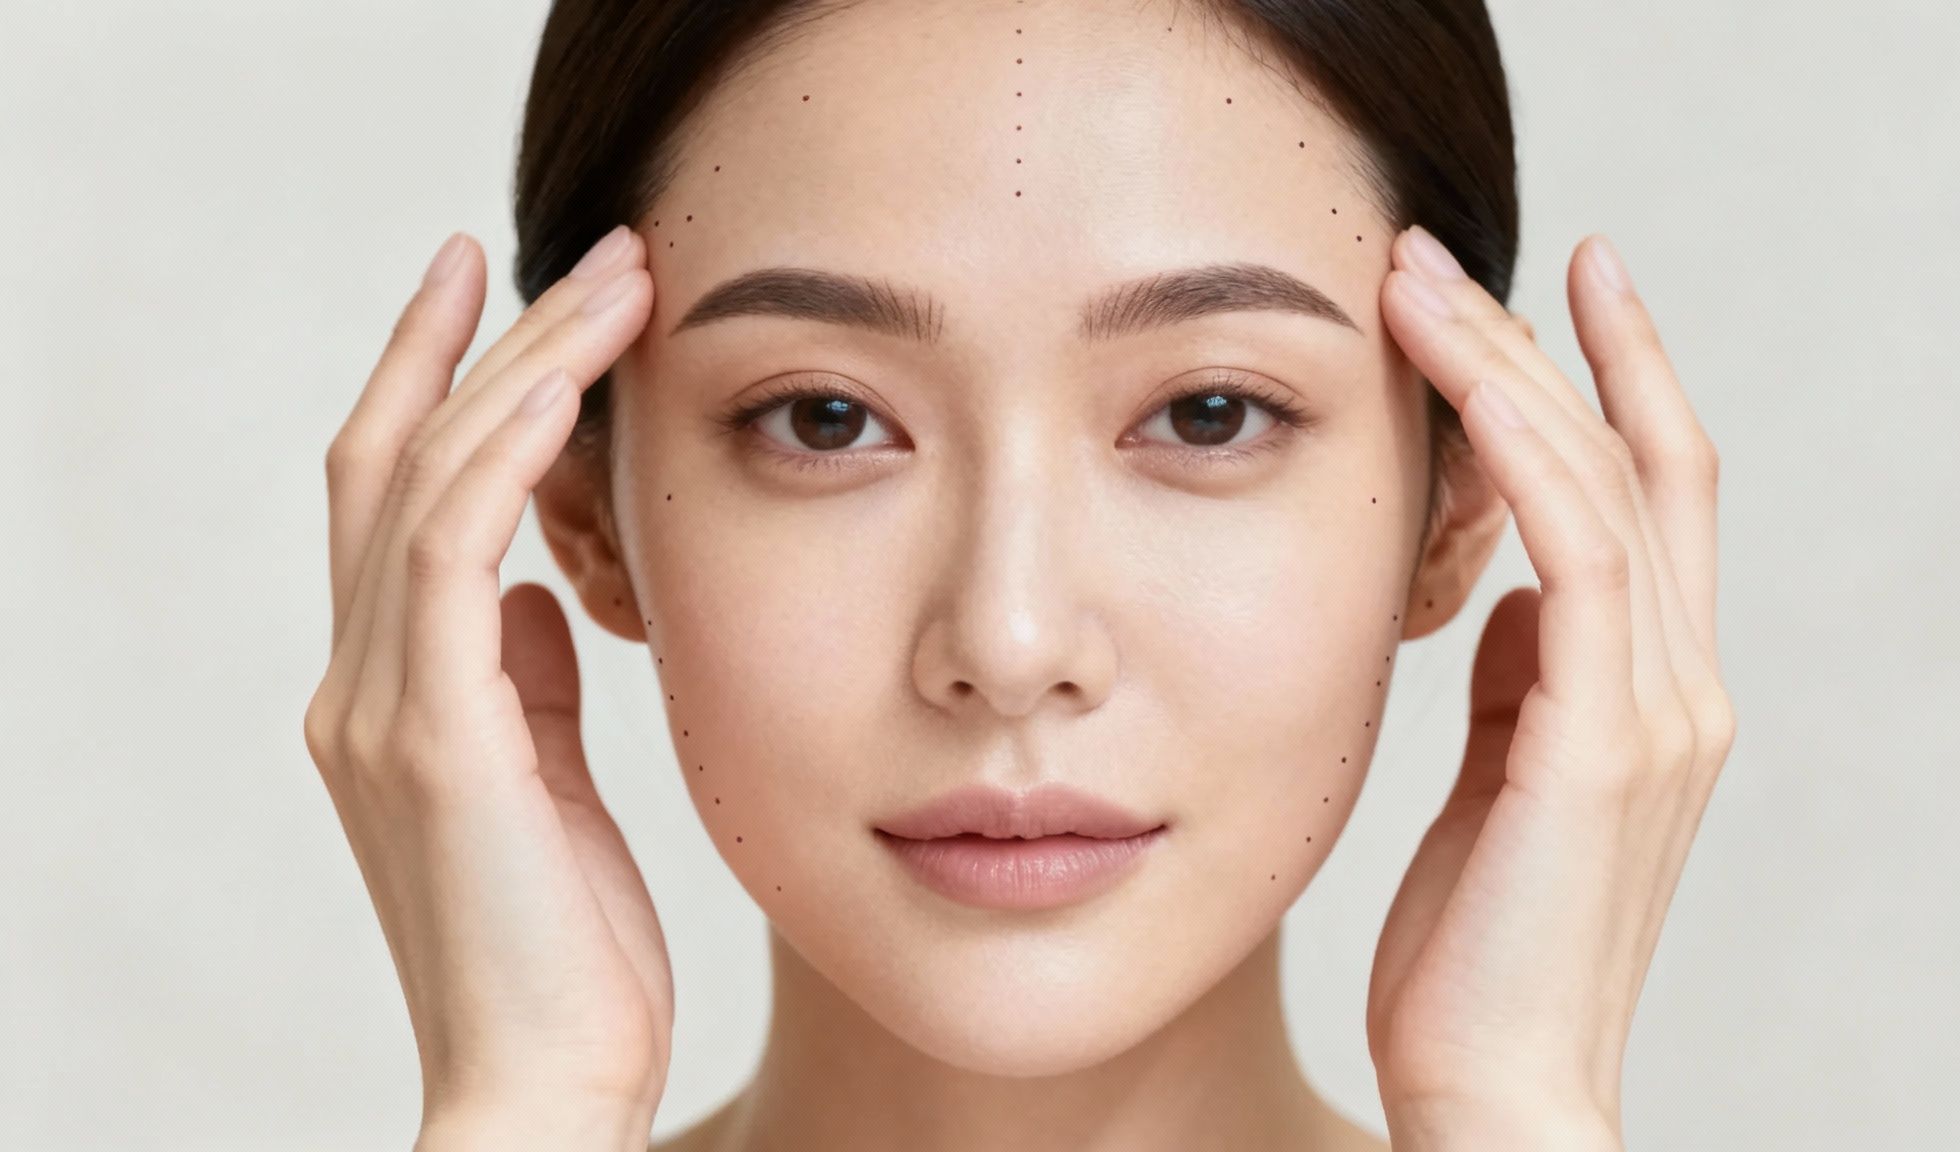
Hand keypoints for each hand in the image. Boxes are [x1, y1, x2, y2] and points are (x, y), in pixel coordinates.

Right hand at [301, 225, 668, 1143]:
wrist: (543, 1080)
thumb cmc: (564, 948)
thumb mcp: (548, 782)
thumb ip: (527, 683)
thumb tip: (541, 588)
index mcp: (393, 695)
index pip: (397, 500)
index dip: (442, 387)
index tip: (511, 299)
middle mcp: (364, 685)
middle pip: (395, 459)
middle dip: (480, 342)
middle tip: (576, 250)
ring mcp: (386, 709)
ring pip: (426, 480)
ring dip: (522, 365)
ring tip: (617, 281)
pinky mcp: (437, 740)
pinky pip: (451, 553)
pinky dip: (502, 452)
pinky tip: (572, 386)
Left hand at [1364, 227, 1735, 1148]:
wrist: (1494, 1087)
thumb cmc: (1476, 947)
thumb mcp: (1498, 780)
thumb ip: (1521, 680)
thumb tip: (1502, 584)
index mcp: (1653, 692)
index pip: (1648, 496)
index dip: (1607, 383)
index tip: (1543, 291)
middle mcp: (1678, 686)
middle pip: (1640, 461)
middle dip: (1552, 342)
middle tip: (1452, 254)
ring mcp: (1655, 712)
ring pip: (1602, 484)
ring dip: (1511, 370)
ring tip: (1417, 286)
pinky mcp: (1602, 746)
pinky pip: (1576, 555)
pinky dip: (1521, 457)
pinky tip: (1455, 388)